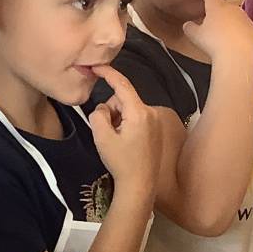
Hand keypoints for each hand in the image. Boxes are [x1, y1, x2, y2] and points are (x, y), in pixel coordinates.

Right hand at [87, 66, 158, 197]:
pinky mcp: (156, 129)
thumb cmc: (121, 163)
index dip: (108, 73)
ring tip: (116, 140)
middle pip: (123, 99)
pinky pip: (137, 118)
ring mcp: (156, 121)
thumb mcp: (101, 137)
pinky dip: (126, 125)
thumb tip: (103, 108)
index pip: (122, 85)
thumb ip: (98, 114)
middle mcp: (151, 113)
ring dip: (118, 119)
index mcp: (139, 113)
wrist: (140, 185)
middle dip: (112, 110)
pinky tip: (125, 143)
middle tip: (107, 132)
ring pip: (129, 109)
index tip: (96, 66)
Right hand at [182, 0, 252, 63]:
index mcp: (217, 6)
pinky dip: (240, 37)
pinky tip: (235, 47)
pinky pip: (245, 31)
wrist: (239, 57)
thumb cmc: (214, 43)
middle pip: (224, 7)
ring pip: (235, 19)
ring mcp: (246, 19)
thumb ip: (190, 28)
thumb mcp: (196, 36)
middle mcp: (233, 8)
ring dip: (230, 26)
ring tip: (223, 40)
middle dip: (218, 14)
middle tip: (211, 27)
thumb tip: (188, 24)